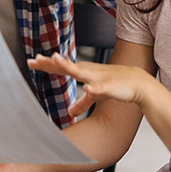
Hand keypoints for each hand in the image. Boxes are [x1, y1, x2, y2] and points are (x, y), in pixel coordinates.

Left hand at [28, 53, 154, 117]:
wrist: (138, 84)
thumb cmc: (116, 85)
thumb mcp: (95, 95)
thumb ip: (82, 102)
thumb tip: (70, 112)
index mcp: (84, 72)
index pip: (61, 67)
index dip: (47, 64)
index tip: (32, 61)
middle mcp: (88, 71)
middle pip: (66, 66)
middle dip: (51, 62)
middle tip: (35, 59)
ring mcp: (98, 78)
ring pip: (80, 72)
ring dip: (68, 66)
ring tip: (56, 60)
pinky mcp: (109, 87)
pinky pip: (100, 89)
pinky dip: (93, 89)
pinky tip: (88, 89)